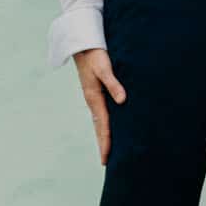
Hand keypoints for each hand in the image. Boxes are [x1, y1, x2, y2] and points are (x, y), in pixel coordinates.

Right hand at [73, 48, 126, 162]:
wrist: (82, 43)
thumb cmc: (95, 54)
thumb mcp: (105, 68)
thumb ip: (113, 84)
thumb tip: (122, 101)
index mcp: (94, 97)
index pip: (102, 125)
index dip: (106, 142)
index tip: (107, 158)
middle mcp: (92, 100)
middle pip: (99, 127)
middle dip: (103, 144)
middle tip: (106, 162)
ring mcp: (93, 97)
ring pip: (99, 121)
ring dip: (103, 136)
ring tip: (108, 150)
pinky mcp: (96, 92)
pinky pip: (101, 113)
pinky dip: (104, 124)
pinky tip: (109, 128)